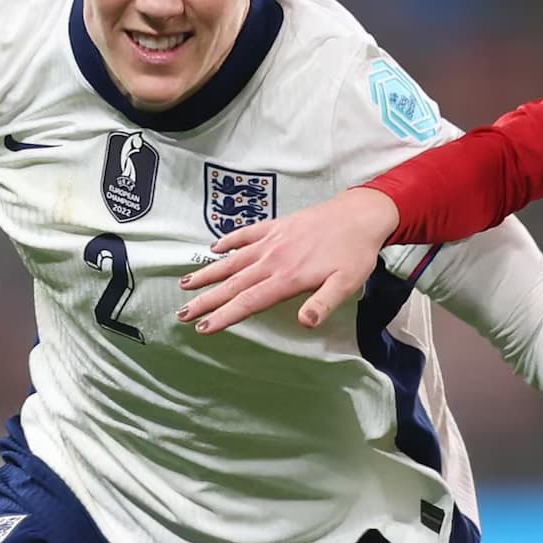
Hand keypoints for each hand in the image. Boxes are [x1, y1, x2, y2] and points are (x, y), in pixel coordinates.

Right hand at [180, 187, 399, 331]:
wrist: (361, 214)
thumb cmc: (355, 254)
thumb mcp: (347, 283)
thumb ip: (324, 303)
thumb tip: (304, 322)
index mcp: (288, 278)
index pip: (249, 301)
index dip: (225, 316)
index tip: (203, 328)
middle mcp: (273, 260)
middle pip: (233, 283)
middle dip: (206, 300)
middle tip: (182, 314)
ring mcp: (272, 241)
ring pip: (233, 260)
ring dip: (209, 272)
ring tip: (185, 284)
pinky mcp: (276, 226)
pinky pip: (246, 234)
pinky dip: (229, 241)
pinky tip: (214, 248)